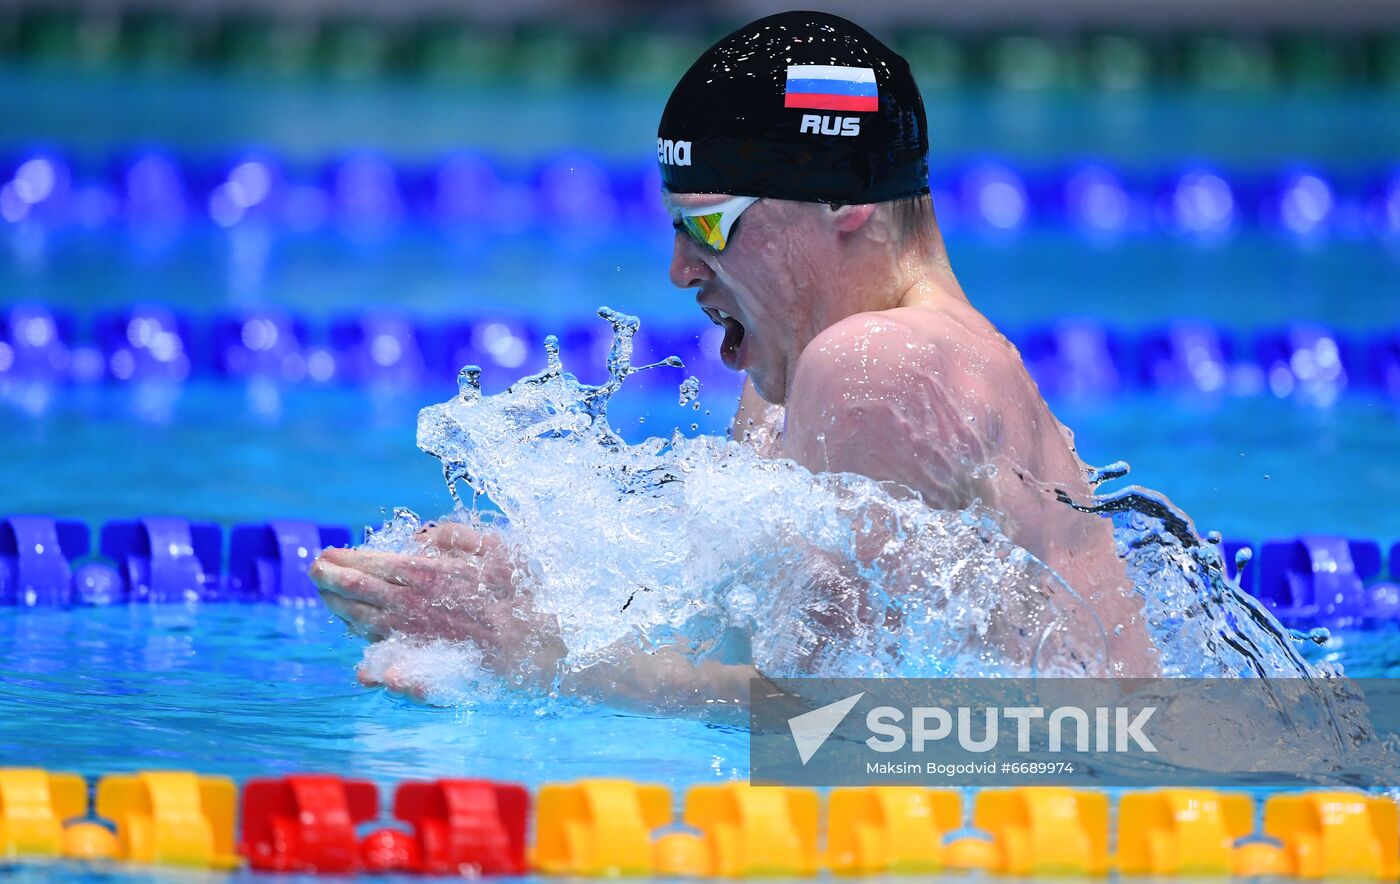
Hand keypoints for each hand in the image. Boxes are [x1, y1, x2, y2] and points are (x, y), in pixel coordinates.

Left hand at [309, 523, 565, 690]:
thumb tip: (423, 536)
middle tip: (314, 568)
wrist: (532, 648)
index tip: (328, 553)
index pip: (373, 564)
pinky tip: (352, 630)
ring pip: (361, 619)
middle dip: (331, 578)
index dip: (346, 558)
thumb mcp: (496, 549)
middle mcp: (411, 605)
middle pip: (358, 591)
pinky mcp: (417, 658)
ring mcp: (411, 634)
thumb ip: (456, 536)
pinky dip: (360, 635)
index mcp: (426, 574)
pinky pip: (378, 646)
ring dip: (338, 605)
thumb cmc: (520, 595)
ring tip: (324, 594)